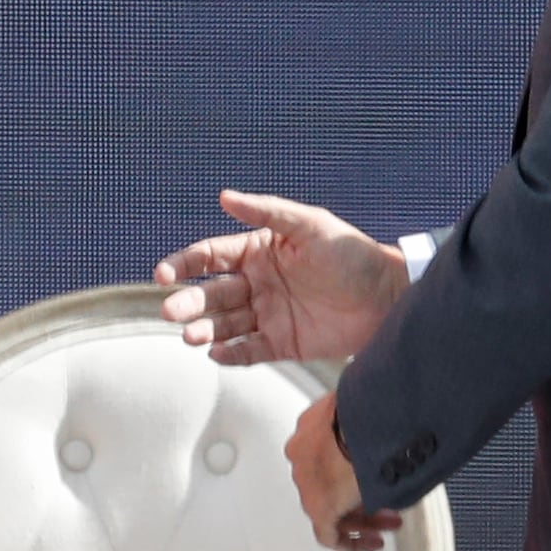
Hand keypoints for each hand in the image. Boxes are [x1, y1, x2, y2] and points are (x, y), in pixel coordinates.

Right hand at [157, 192, 409, 365]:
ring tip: (191, 336)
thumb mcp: (310, 225)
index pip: (210, 257)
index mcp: (257, 252)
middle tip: (171, 311)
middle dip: (189, 303)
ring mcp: (267, 315)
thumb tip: (224, 196)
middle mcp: (256, 284)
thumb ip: (266, 212)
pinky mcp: (281, 344)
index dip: (184, 263)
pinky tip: (215, 353)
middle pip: (211, 294)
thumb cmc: (350, 254)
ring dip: (204, 330)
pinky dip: (230, 354)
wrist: (386, 296)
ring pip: (224, 324)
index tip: (164, 273)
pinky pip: (248, 351)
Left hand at [283, 393, 397, 550]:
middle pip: (330, 482)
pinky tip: (372, 543)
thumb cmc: (376, 408)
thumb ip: (377, 429)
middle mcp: (302, 454)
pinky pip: (329, 534)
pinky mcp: (316, 505)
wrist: (369, 420)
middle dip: (361, 495)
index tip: (374, 473)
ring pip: (331, 507)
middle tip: (388, 503)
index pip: (328, 454)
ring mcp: (306, 481)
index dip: (354, 469)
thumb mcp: (375, 413)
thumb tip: (401, 437)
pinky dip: (351, 541)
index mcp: (311, 425)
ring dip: (363, 517)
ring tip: (391, 523)